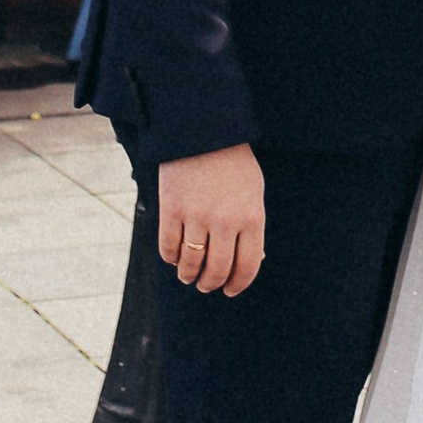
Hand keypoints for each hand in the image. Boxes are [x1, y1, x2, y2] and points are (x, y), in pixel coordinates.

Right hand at [155, 144, 265, 296]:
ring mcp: (197, 216)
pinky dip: (171, 258)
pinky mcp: (172, 209)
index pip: (247, 266)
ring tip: (189, 276)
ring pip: (191, 264)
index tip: (230, 290)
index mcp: (251, 217)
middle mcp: (225, 221)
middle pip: (217, 271)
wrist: (204, 132)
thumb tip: (250, 261)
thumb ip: (252, 226)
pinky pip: (168, 248)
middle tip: (206, 285)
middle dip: (211, 284)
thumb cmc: (233, 164)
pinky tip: (175, 257)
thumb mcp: (253, 192)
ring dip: (189, 276)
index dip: (238, 284)